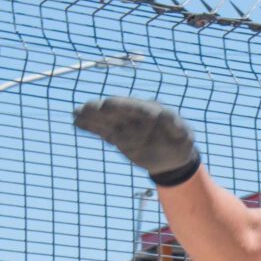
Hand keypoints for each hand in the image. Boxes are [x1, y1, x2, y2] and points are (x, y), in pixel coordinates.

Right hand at [73, 97, 201, 186]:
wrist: (173, 156)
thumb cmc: (180, 142)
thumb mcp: (183, 135)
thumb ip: (175, 126)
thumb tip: (168, 117)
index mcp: (152, 112)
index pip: (135, 108)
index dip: (121, 106)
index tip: (107, 105)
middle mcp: (136, 117)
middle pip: (117, 112)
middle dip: (102, 110)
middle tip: (87, 108)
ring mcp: (126, 126)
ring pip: (107, 121)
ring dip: (92, 117)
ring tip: (76, 113)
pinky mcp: (118, 137)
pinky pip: (103, 131)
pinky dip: (91, 127)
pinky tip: (77, 122)